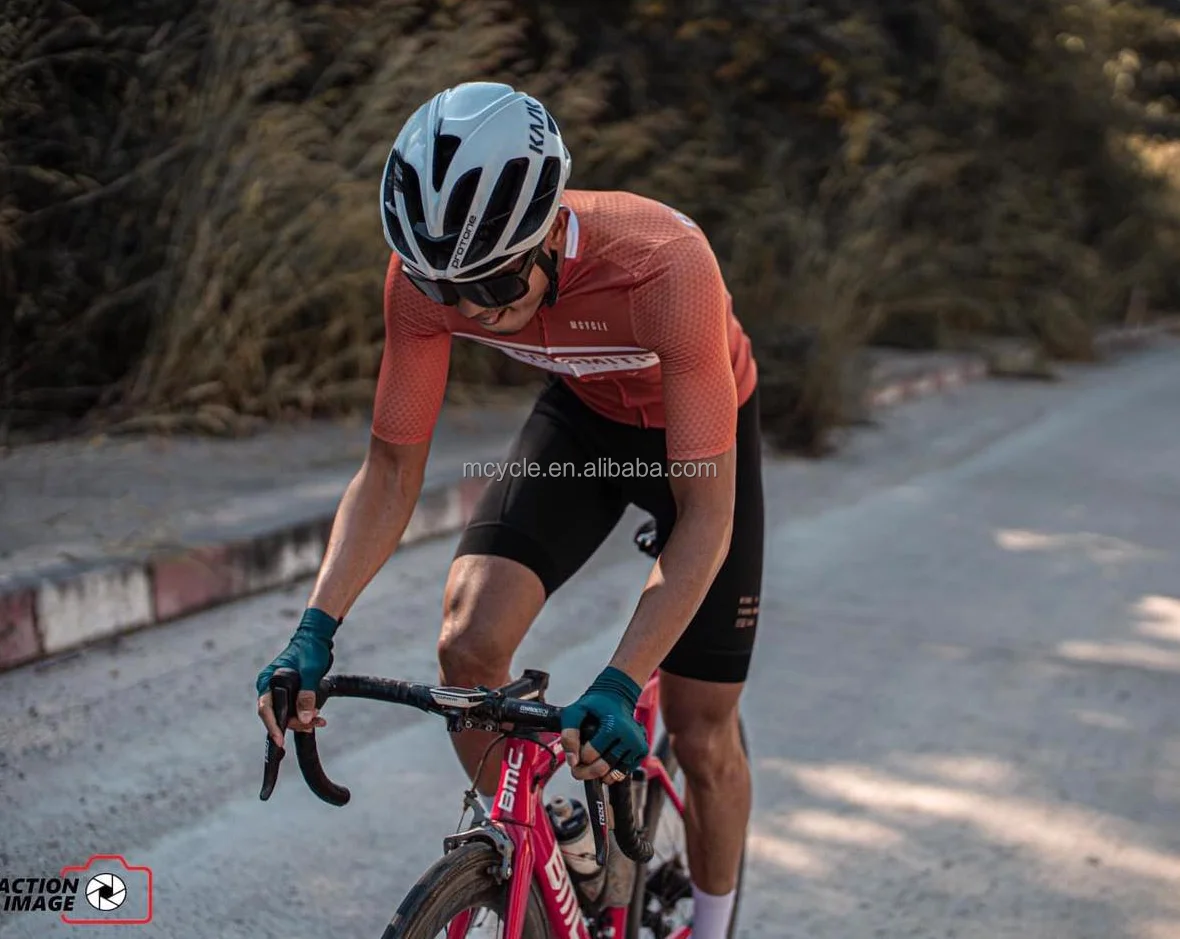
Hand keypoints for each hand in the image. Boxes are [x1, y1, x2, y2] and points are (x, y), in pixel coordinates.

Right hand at [256, 608, 339, 747]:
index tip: (280, 741)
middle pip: (277, 716)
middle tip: (314, 723)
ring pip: (287, 715)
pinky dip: (305, 714)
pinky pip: (295, 709)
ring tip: (320, 720)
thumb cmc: (310, 649)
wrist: (317, 638)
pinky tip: (317, 717)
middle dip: (295, 723)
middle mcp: (270, 688)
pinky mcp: (290, 693)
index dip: (272, 727)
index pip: (265, 709)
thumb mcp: (310, 671)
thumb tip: (306, 718)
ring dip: (302, 720)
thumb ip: (307, 694)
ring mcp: (280, 691)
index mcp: (267, 681)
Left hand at [560, 666, 648, 781]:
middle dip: (585, 771)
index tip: (577, 750)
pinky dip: (612, 772)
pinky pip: (624, 773)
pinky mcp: (642, 751)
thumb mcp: (575, 712)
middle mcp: (628, 736)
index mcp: (613, 725)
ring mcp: (637, 744)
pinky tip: (605, 761)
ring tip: (592, 764)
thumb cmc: (595, 705)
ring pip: (613, 774)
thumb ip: (569, 734)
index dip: (578, 756)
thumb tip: (572, 761)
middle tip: (578, 768)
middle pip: (602, 768)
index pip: (589, 755)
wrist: (617, 697)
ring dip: (599, 774)